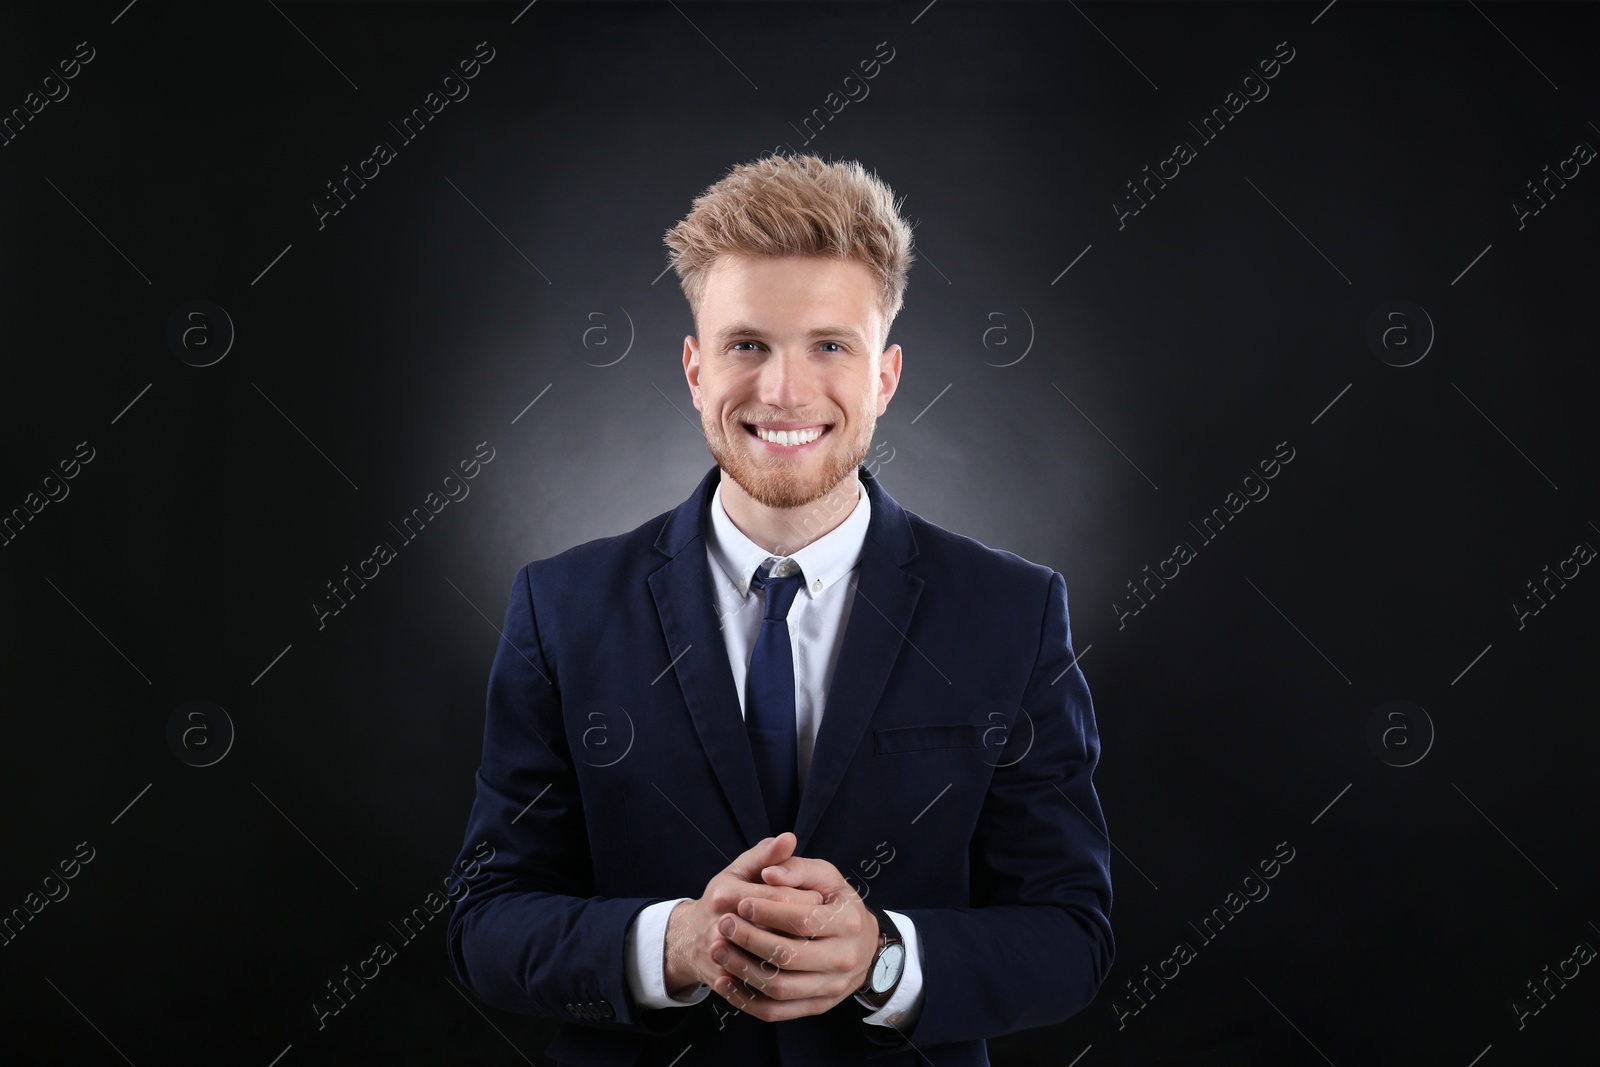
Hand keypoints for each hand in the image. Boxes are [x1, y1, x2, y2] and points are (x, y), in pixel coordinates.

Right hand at [663, 832, 823, 998]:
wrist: (690, 939)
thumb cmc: (725, 898)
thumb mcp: (741, 870)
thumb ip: (766, 854)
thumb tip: (789, 838)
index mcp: (726, 894)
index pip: (780, 898)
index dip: (807, 899)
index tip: (822, 898)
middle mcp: (719, 927)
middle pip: (778, 934)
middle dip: (805, 931)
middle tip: (822, 927)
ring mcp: (721, 959)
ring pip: (772, 965)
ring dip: (798, 959)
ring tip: (812, 946)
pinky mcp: (724, 983)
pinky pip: (760, 989)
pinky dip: (783, 982)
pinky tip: (798, 971)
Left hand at [708, 848, 880, 1020]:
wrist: (863, 946)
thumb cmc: (836, 905)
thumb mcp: (826, 877)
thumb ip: (798, 869)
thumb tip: (769, 873)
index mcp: (849, 922)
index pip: (804, 920)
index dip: (769, 912)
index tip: (742, 903)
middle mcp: (844, 959)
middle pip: (790, 957)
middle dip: (751, 940)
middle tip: (724, 924)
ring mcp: (832, 987)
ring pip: (780, 988)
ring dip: (743, 971)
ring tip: (718, 950)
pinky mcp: (817, 1006)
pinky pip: (776, 1011)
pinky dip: (746, 1000)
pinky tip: (724, 981)